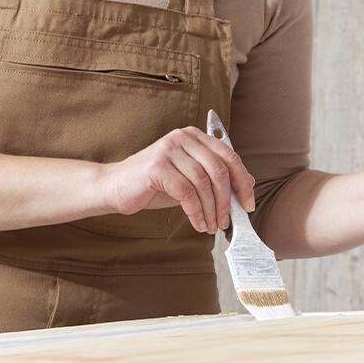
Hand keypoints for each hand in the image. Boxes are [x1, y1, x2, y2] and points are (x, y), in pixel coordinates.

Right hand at [100, 126, 256, 233]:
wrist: (115, 187)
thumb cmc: (155, 184)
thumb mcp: (190, 179)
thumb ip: (215, 177)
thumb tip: (248, 183)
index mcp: (195, 136)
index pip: (229, 156)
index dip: (243, 182)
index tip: (248, 204)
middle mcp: (183, 137)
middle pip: (219, 170)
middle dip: (227, 200)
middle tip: (227, 221)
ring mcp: (169, 149)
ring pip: (203, 183)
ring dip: (211, 209)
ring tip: (211, 226)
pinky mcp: (157, 166)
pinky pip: (186, 193)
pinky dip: (196, 212)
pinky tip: (198, 223)